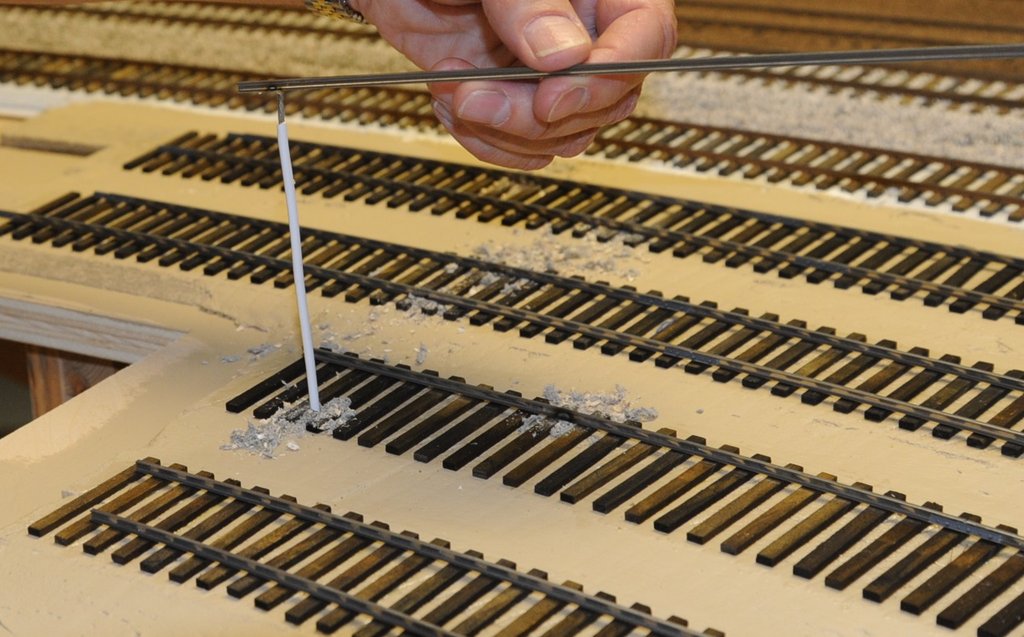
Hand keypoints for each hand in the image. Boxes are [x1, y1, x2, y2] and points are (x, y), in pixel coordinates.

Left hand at [350, 0, 676, 169]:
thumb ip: (528, 2)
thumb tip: (564, 57)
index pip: (647, 36)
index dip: (606, 77)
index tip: (551, 97)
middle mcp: (587, 33)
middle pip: (606, 101)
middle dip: (536, 115)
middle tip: (477, 95)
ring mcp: (551, 73)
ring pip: (566, 135)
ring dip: (504, 131)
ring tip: (452, 89)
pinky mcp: (514, 100)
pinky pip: (527, 149)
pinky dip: (486, 142)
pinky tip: (450, 103)